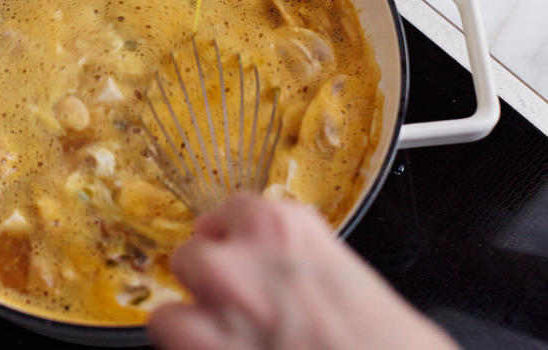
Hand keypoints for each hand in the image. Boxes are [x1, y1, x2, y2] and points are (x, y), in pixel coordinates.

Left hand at [149, 195, 459, 349]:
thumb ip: (295, 257)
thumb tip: (274, 266)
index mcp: (284, 226)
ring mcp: (218, 297)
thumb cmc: (384, 339)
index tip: (238, 255)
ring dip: (191, 310)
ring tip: (216, 332)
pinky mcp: (202, 340)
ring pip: (175, 289)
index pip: (230, 212)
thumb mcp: (343, 272)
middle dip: (210, 276)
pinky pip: (166, 327)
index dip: (233, 241)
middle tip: (233, 303)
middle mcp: (244, 252)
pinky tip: (209, 347)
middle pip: (196, 250)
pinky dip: (182, 340)